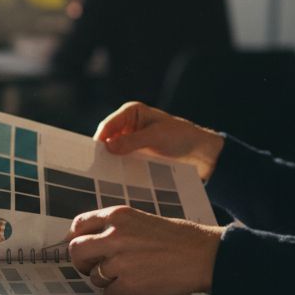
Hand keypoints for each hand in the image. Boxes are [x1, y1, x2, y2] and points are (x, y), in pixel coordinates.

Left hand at [66, 206, 223, 294]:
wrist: (204, 255)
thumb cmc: (177, 238)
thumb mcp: (142, 220)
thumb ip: (115, 228)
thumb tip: (90, 242)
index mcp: (118, 215)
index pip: (79, 225)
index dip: (76, 238)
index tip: (81, 247)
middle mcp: (115, 235)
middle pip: (76, 251)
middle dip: (81, 262)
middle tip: (92, 268)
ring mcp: (121, 261)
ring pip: (93, 277)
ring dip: (104, 281)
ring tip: (127, 276)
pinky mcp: (130, 284)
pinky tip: (133, 289)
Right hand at [94, 102, 225, 179]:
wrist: (202, 154)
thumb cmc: (182, 137)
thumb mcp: (156, 137)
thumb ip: (132, 141)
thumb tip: (108, 147)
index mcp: (131, 113)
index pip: (108, 126)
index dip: (99, 140)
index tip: (92, 156)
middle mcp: (129, 126)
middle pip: (108, 140)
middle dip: (103, 153)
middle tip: (95, 170)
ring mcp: (133, 142)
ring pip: (115, 153)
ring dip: (112, 163)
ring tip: (104, 178)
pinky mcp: (138, 156)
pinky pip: (124, 163)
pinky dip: (121, 170)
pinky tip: (118, 181)